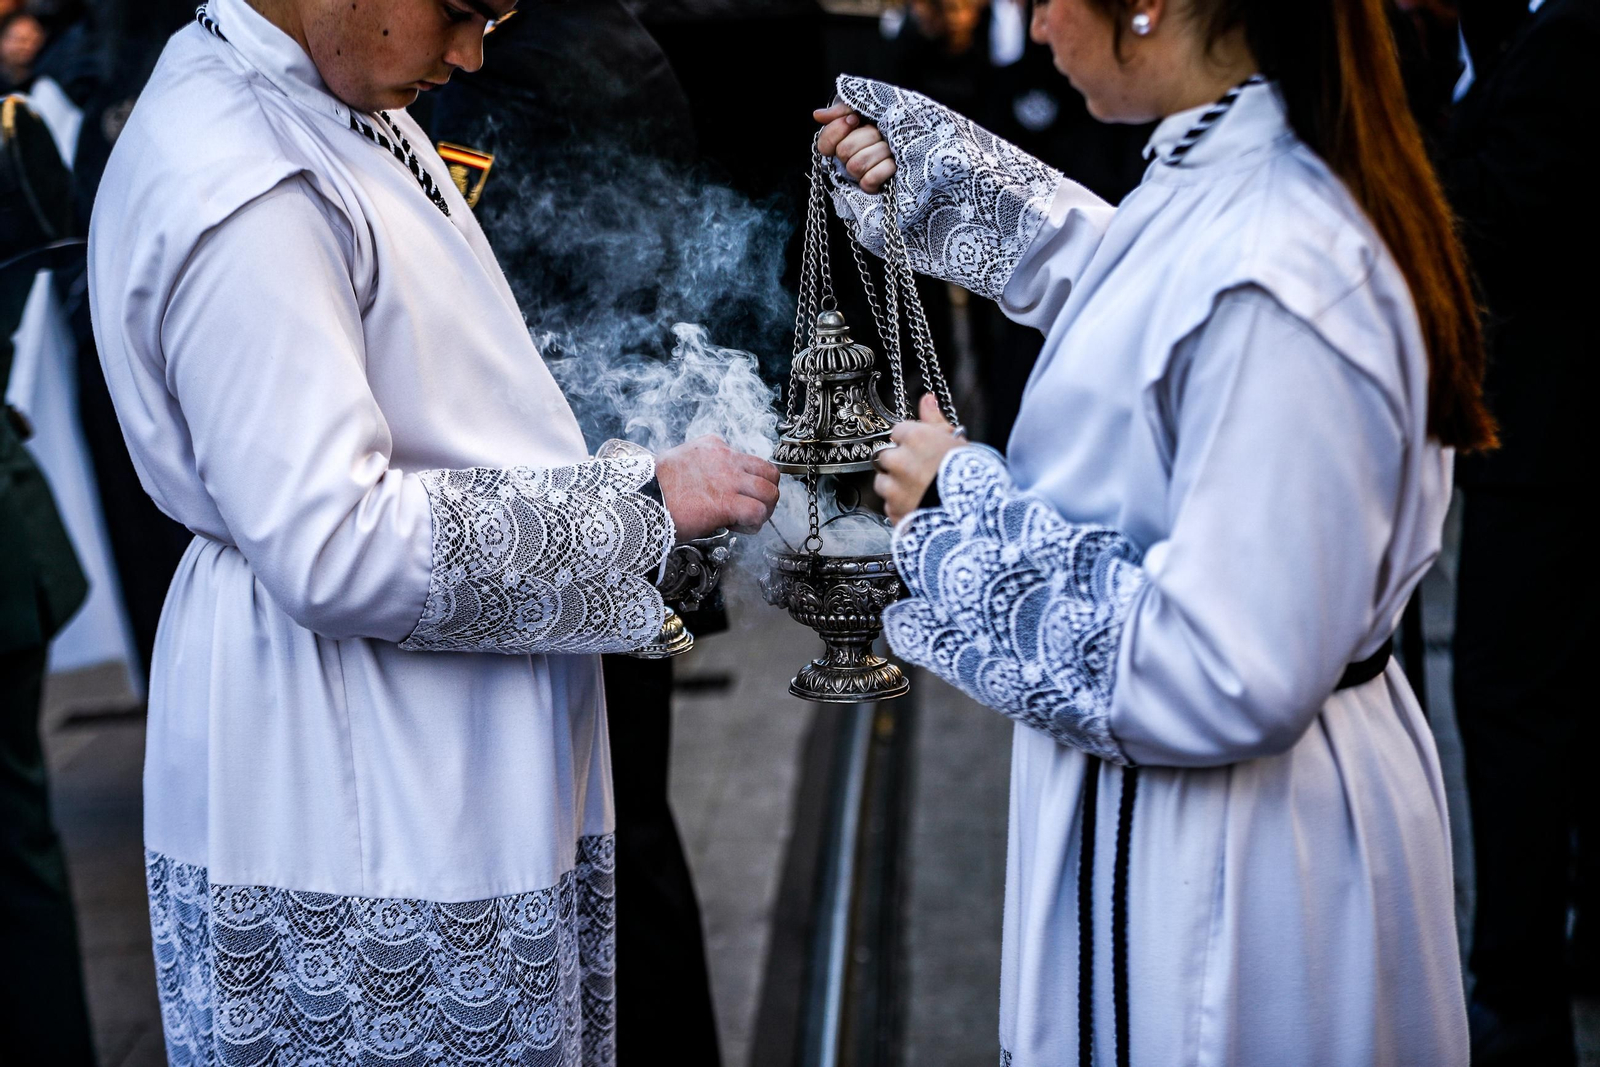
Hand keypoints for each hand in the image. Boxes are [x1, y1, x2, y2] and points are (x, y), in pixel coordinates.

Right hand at [655, 435, 780, 540]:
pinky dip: (754, 524)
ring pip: (770, 491)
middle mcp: (726, 459)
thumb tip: (705, 487)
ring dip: (765, 509)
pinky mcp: (726, 501)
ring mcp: (729, 479)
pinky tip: (737, 527)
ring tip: (748, 520)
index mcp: (713, 446)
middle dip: (765, 492)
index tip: (731, 496)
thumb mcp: (677, 463)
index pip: (747, 460)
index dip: (745, 482)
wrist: (638, 497)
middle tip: (752, 508)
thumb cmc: (651, 487)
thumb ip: (699, 468)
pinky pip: (758, 512)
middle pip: (768, 472)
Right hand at [814, 101, 896, 192]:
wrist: (921, 134)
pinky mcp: (873, 188)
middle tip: (880, 133)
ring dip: (879, 151)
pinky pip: (868, 182)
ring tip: (890, 147)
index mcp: (844, 139)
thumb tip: (817, 115)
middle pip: (843, 152)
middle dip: (867, 137)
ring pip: (856, 166)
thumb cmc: (893, 119)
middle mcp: (849, 158)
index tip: (855, 119)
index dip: (837, 130)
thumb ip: (843, 108)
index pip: (824, 143)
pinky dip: (884, 170)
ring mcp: (860, 175)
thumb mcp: (867, 106)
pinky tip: (894, 163)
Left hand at [874, 394, 967, 523]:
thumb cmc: (973, 476)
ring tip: (920, 492)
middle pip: (885, 456)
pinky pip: (890, 507)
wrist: (977, 516)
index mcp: (915, 438)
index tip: (922, 450)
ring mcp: (893, 489)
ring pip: (883, 483)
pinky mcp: (893, 513)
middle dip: (898, 463)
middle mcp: (898, 461)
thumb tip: (927, 399)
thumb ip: (936, 421)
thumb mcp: (959, 443)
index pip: (898, 431)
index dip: (910, 441)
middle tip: (921, 472)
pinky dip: (901, 508)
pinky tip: (920, 508)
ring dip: (895, 486)